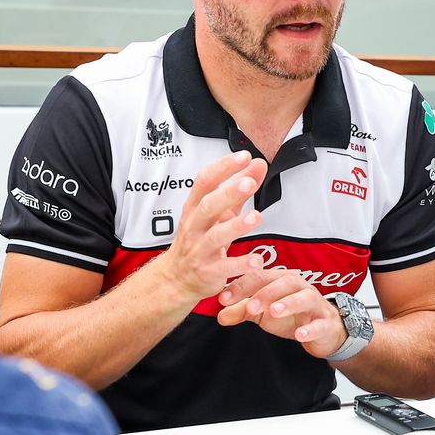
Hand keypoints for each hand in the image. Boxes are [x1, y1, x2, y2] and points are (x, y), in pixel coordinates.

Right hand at [154, 151, 269, 303]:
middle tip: (248, 182)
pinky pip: (224, 267)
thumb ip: (239, 190)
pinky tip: (257, 260)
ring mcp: (200, 249)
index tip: (243, 156)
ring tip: (255, 217)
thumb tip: (257, 164)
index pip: (205, 181)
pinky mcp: (208, 272)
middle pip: (208, 206)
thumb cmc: (199, 239)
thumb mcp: (218, 212)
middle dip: (228, 193)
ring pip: (215, 236)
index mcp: (196, 207)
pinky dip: (241, 264)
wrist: (177, 277)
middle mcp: (195, 226)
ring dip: (235, 226)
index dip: (223, 167)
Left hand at [215, 268, 348, 357]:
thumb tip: (220, 315)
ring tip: (274, 312)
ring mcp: (315, 304)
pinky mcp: (326, 323)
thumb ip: (242, 311)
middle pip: (284, 282)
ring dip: (289, 303)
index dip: (241, 286)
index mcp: (281, 281)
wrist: (324, 330)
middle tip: (250, 306)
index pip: (260, 277)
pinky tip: (300, 334)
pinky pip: (320, 324)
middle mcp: (300, 287)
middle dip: (266, 293)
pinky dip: (311, 328)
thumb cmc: (292, 315)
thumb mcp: (263, 313)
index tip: (223, 299)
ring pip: (304, 298)